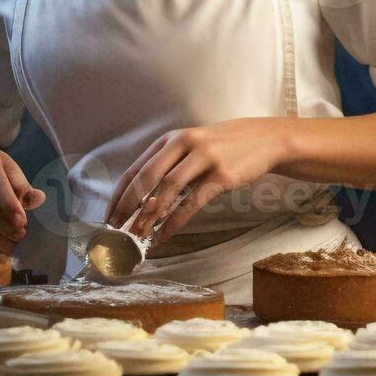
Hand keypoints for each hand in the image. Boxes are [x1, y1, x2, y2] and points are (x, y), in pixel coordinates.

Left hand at [102, 118, 286, 247]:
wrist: (266, 139)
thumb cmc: (225, 146)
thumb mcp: (193, 146)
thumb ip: (170, 165)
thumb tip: (142, 200)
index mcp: (172, 139)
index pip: (136, 168)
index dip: (120, 195)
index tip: (109, 216)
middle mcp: (185, 144)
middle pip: (147, 178)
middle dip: (128, 207)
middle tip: (116, 230)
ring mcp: (204, 158)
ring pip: (167, 191)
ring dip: (149, 217)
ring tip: (139, 237)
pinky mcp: (222, 176)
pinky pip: (192, 203)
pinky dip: (174, 222)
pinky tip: (164, 236)